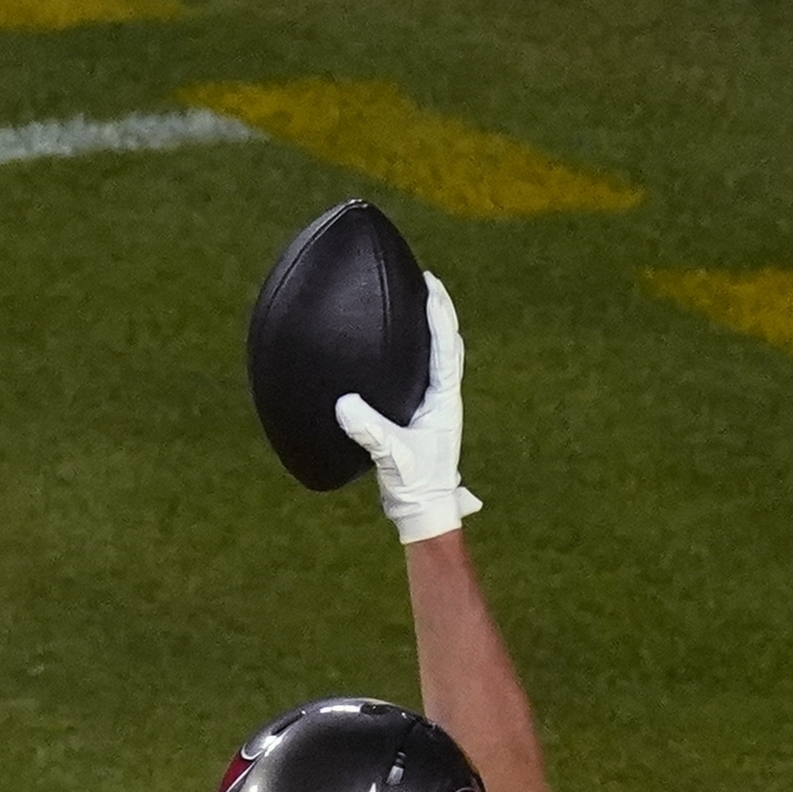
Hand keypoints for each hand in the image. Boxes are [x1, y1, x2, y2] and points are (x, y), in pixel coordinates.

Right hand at [336, 272, 481, 542]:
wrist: (422, 509)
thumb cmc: (413, 484)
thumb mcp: (391, 455)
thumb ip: (370, 430)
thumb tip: (344, 404)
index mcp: (444, 401)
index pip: (446, 348)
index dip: (439, 315)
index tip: (431, 285)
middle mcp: (445, 398)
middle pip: (449, 344)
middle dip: (439, 312)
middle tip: (427, 282)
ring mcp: (436, 406)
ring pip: (440, 356)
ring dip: (432, 329)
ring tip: (418, 302)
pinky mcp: (425, 414)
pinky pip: (425, 371)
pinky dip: (420, 350)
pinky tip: (403, 344)